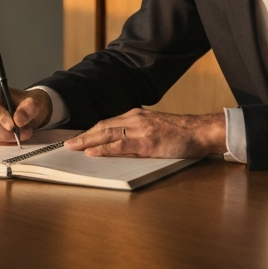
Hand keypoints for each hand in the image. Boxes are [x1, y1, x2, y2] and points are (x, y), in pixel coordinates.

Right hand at [0, 84, 51, 145]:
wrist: (27, 111)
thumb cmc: (27, 103)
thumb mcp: (34, 102)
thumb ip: (28, 108)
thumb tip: (18, 120)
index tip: (12, 126)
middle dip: (7, 131)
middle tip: (26, 132)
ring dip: (9, 138)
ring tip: (25, 133)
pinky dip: (7, 142)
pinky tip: (17, 137)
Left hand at [64, 108, 225, 158]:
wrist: (200, 132)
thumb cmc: (181, 133)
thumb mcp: (155, 130)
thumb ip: (136, 136)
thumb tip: (117, 146)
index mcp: (137, 116)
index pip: (107, 123)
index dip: (90, 131)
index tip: (77, 137)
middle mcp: (136, 119)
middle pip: (103, 126)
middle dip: (83, 135)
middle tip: (67, 143)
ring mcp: (140, 129)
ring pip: (107, 133)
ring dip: (87, 141)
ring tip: (72, 147)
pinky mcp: (147, 141)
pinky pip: (120, 145)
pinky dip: (104, 148)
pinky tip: (93, 152)